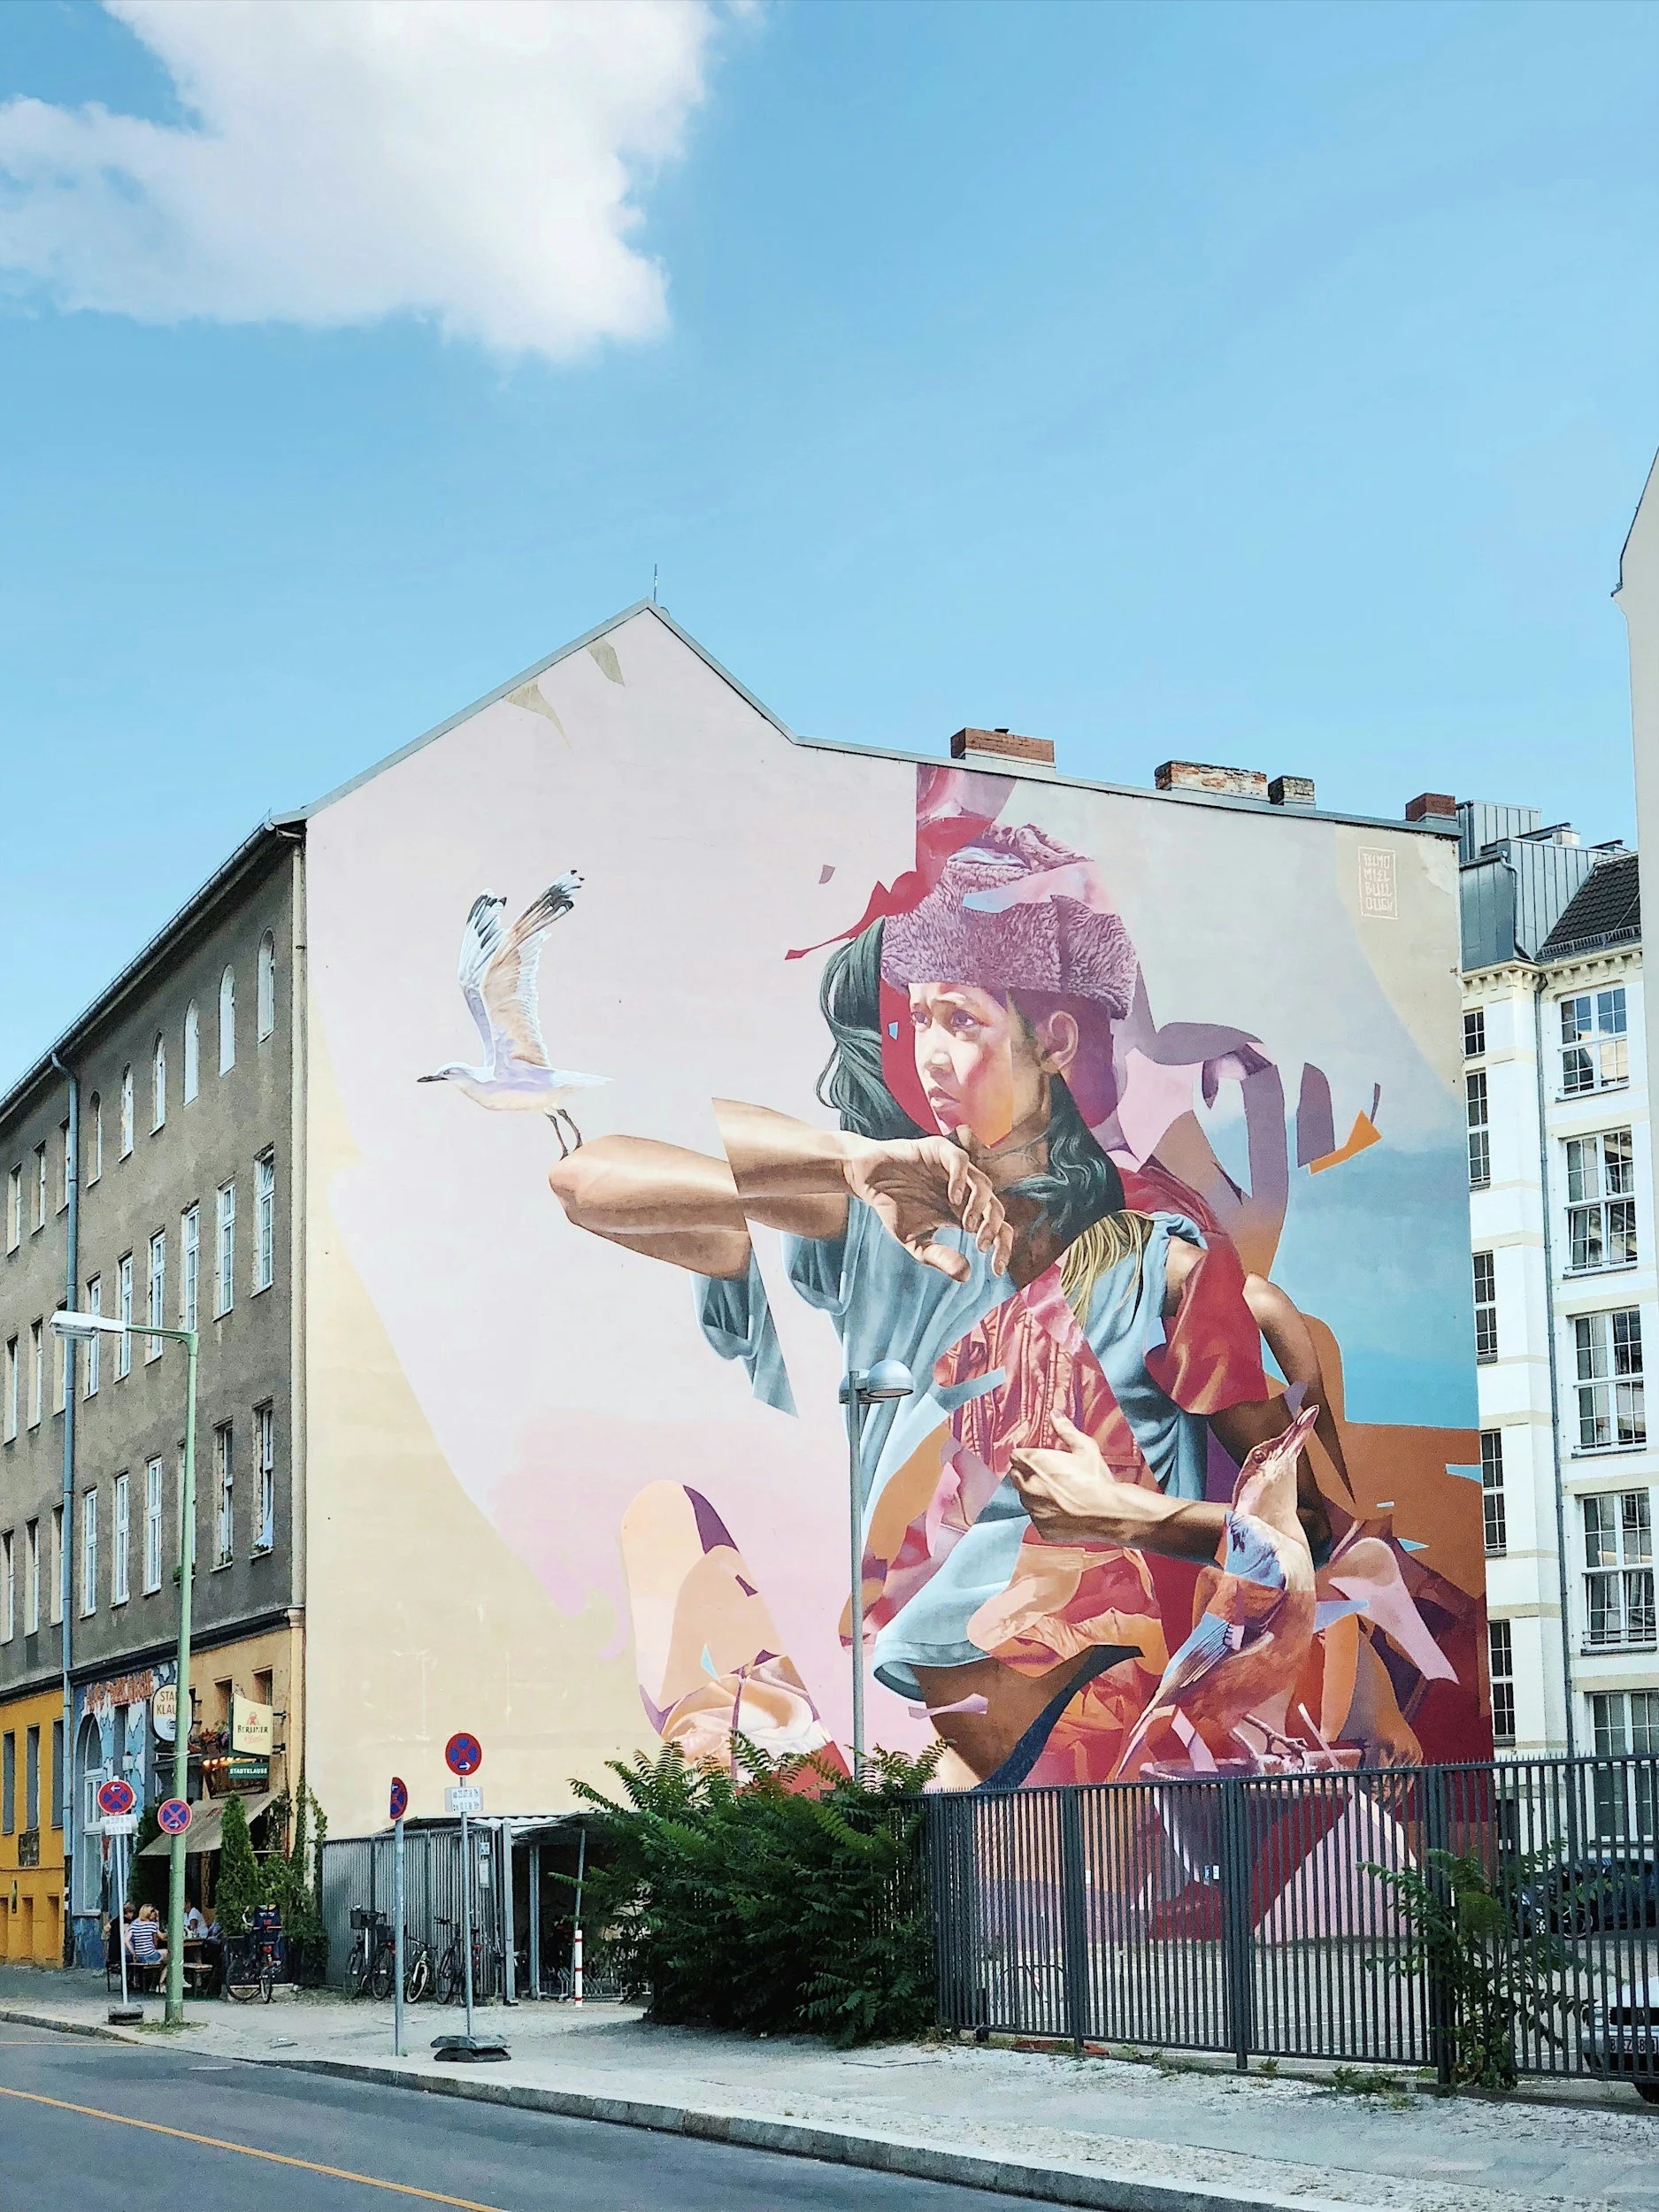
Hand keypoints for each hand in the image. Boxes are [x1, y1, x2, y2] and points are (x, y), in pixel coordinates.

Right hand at [843, 1134, 1012, 1280]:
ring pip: (984, 1185)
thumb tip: (966, 1276)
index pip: (996, 1228)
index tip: (996, 1270)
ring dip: (980, 1206)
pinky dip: (961, 1179)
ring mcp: (955, 1171)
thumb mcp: (915, 1242)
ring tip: (965, 1224)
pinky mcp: (941, 1151)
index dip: (1002, 1248)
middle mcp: (965, 1191)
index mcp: (963, 1212)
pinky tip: (953, 1198)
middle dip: (994, 1228)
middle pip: (996, 1208)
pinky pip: (961, 1161)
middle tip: (981, 1245)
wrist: (868, 1179)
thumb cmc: (893, 1208)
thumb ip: (939, 1257)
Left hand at [1011, 1413, 1224, 1557]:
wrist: (1109, 1513)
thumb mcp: (1085, 1449)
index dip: (1026, 1457)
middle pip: (1016, 1477)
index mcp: (1034, 1462)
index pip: (1015, 1456)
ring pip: (1026, 1499)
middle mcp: (1028, 1486)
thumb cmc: (1097, 1479)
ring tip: (1059, 1494)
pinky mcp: (1041, 1529)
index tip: (1037, 1459)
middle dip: (1028, 1474)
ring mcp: (1033, 1510)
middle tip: (1049, 1476)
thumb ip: (1066, 1430)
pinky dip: (1046, 1515)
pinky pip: (1037, 1519)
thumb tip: (1055, 1414)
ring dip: (1035, 1495)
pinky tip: (1063, 1511)